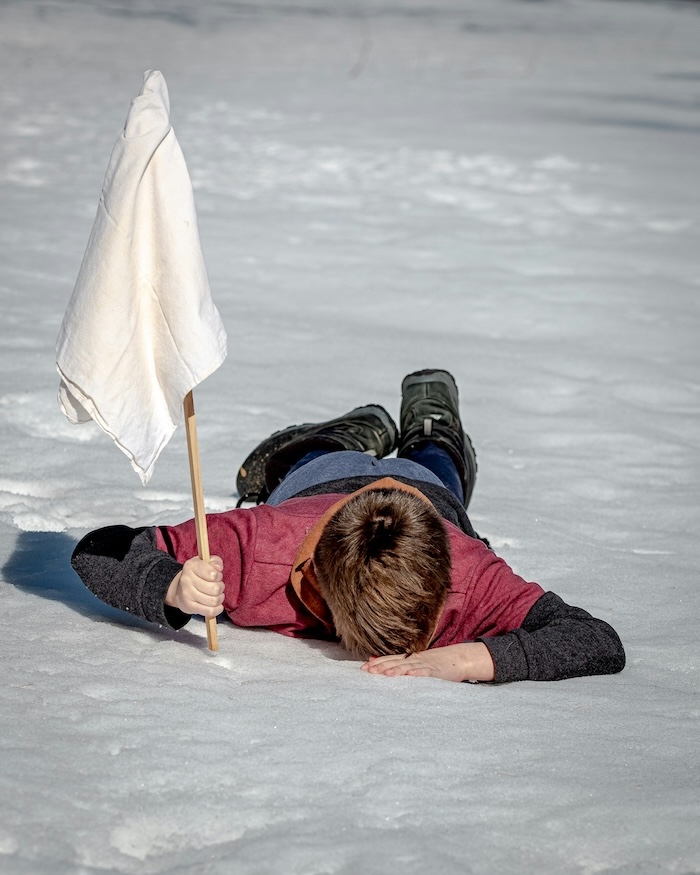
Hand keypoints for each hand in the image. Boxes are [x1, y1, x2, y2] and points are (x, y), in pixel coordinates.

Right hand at [165, 556, 224, 617]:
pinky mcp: (189, 606)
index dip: (219, 576)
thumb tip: (219, 567)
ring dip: (220, 598)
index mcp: (191, 566)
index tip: (217, 576)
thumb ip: (215, 561)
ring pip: (214, 601)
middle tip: (217, 586)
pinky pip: (210, 611)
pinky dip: (217, 609)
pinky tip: (217, 605)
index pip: (213, 574)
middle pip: (215, 589)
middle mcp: (187, 579)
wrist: (180, 589)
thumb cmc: (198, 574)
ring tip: (217, 595)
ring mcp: (187, 594)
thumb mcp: (206, 562)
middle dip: (221, 588)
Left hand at [361, 642, 494, 682]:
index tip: (363, 669)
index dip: (377, 664)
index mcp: (408, 658)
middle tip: (369, 672)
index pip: (389, 660)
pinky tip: (411, 675)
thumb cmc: (433, 663)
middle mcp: (414, 660)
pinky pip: (427, 672)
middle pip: (395, 663)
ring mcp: (425, 664)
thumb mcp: (412, 661)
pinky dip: (419, 673)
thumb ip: (394, 661)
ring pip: (409, 667)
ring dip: (397, 670)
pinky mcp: (436, 671)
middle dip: (381, 667)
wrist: (457, 659)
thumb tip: (372, 660)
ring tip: (386, 674)